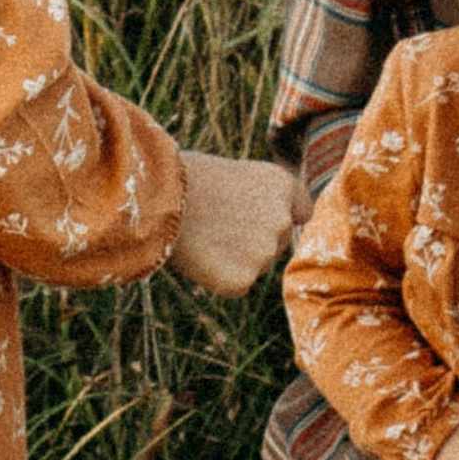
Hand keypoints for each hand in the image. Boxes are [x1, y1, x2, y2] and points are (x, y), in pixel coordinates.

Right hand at [168, 150, 305, 297]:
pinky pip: (235, 284)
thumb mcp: (233, 175)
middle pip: (275, 242)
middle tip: (214, 225)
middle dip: (251, 240)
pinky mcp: (243, 280)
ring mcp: (264, 253)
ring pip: (255, 264)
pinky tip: (199, 256)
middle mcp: (282, 220)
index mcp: (282, 185)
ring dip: (235, 258)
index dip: (275, 215)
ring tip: (202, 236)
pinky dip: (218, 277)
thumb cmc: (186, 177)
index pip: (300, 212)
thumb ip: (257, 198)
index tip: (255, 216)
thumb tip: (258, 222)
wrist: (158, 195)